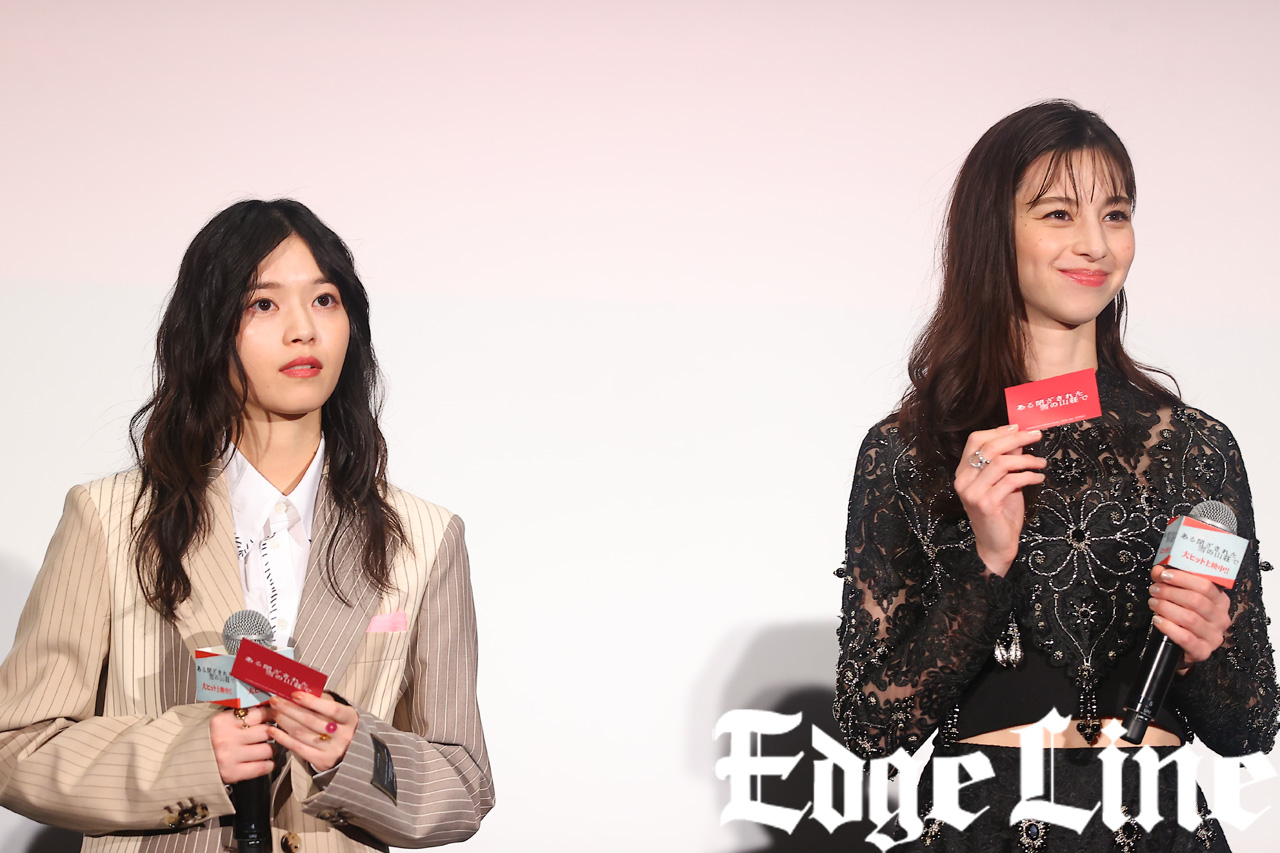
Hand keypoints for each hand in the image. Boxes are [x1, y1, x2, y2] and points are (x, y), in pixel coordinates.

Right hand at [209, 704, 276, 783]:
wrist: (190, 764)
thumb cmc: (211, 739)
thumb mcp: (222, 722)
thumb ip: (242, 715)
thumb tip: (271, 707)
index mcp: (223, 721)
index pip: (259, 713)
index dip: (271, 714)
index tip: (275, 716)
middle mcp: (226, 738)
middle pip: (266, 731)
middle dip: (272, 732)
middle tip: (273, 734)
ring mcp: (229, 757)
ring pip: (268, 749)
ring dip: (272, 749)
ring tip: (268, 748)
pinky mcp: (233, 773)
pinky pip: (263, 767)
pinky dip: (268, 764)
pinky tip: (265, 761)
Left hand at [268, 691, 359, 772]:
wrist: (351, 752)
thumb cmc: (342, 726)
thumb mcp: (340, 711)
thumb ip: (324, 700)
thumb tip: (302, 691)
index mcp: (350, 719)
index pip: (331, 709)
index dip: (311, 702)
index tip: (295, 694)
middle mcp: (343, 735)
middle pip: (311, 721)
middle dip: (290, 709)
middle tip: (276, 701)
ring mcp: (332, 750)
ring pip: (302, 733)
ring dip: (284, 721)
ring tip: (274, 712)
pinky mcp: (321, 761)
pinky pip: (297, 748)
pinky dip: (283, 738)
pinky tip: (273, 730)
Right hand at [954, 424, 1046, 576]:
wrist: (996, 545)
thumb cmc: (1000, 514)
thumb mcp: (1004, 483)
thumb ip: (1007, 461)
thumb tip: (1019, 438)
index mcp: (964, 473)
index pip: (975, 440)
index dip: (998, 431)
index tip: (1019, 428)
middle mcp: (963, 481)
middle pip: (989, 447)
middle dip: (1016, 438)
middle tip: (1036, 436)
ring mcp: (973, 493)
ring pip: (1000, 462)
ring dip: (1026, 459)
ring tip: (1041, 463)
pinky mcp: (986, 504)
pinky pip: (1011, 481)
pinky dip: (1029, 477)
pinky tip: (1038, 478)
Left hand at [1149, 567, 1230, 671]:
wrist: (1183, 648)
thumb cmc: (1184, 618)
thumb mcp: (1179, 597)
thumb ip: (1170, 582)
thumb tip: (1158, 570)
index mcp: (1220, 601)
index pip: (1206, 585)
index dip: (1183, 578)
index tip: (1164, 575)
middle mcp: (1220, 618)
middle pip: (1196, 601)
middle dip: (1170, 593)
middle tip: (1154, 590)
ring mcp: (1214, 636)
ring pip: (1190, 618)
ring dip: (1166, 608)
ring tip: (1153, 603)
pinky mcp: (1203, 651)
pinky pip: (1185, 638)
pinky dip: (1168, 627)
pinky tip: (1157, 620)